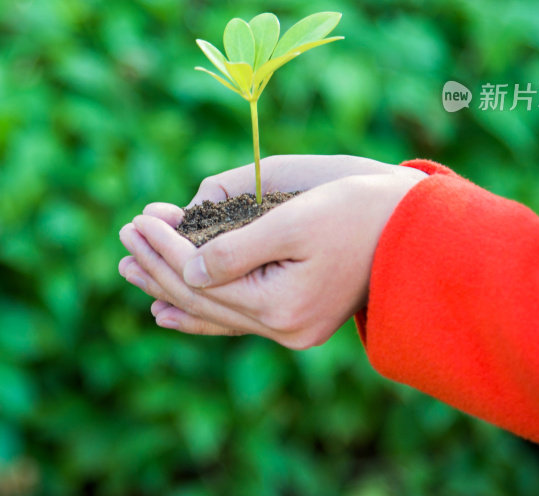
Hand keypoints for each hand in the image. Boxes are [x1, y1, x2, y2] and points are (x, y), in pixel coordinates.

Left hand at [118, 166, 427, 348]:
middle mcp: (281, 326)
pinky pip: (234, 318)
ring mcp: (289, 327)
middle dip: (158, 264)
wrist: (415, 231)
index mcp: (279, 304)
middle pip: (201, 297)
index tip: (136, 220)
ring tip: (130, 272)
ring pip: (213, 310)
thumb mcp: (294, 219)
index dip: (164, 245)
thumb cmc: (358, 212)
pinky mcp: (295, 318)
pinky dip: (199, 311)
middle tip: (123, 236)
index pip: (200, 274)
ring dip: (169, 287)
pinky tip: (168, 311)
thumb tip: (189, 268)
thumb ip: (236, 247)